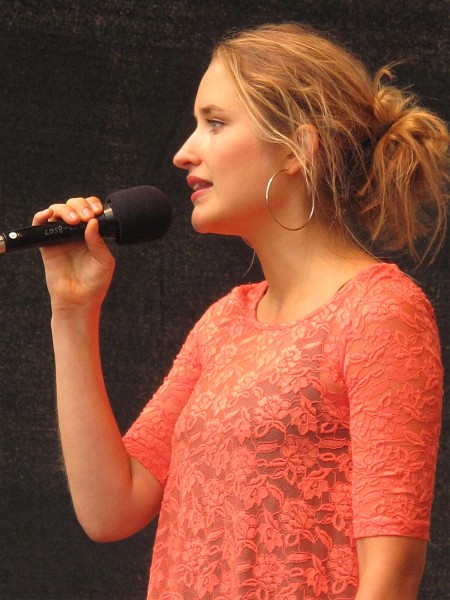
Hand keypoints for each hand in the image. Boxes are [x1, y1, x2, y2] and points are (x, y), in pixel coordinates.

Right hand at [33, 196, 115, 311]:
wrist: (79, 301)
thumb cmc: (95, 283)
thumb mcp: (104, 261)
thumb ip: (98, 241)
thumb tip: (92, 222)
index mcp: (91, 234)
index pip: (89, 210)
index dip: (91, 205)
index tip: (95, 212)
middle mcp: (75, 233)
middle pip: (73, 206)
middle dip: (79, 205)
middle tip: (84, 217)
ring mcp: (60, 238)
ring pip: (57, 212)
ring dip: (64, 209)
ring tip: (73, 220)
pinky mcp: (47, 245)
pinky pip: (40, 226)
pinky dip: (41, 216)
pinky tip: (48, 215)